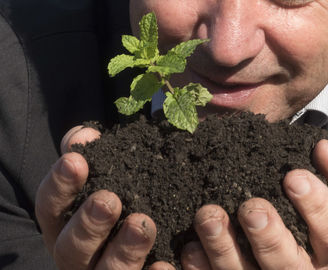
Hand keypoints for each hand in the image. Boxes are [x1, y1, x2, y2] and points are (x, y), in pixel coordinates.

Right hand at [35, 126, 174, 269]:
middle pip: (70, 249)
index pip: (50, 209)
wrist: (154, 226)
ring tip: (142, 225)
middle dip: (88, 225)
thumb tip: (83, 134)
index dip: (59, 186)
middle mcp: (80, 256)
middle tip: (109, 199)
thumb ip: (95, 155)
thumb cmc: (123, 194)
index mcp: (66, 225)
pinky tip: (164, 262)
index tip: (75, 160)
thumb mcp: (108, 173)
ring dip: (123, 251)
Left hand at [181, 139, 327, 269]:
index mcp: (325, 247)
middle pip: (288, 266)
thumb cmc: (301, 204)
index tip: (293, 176)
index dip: (316, 207)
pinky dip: (199, 268)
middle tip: (252, 208)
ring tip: (209, 216)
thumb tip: (325, 148)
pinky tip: (186, 250)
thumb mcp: (324, 186)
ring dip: (224, 249)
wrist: (275, 225)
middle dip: (269, 239)